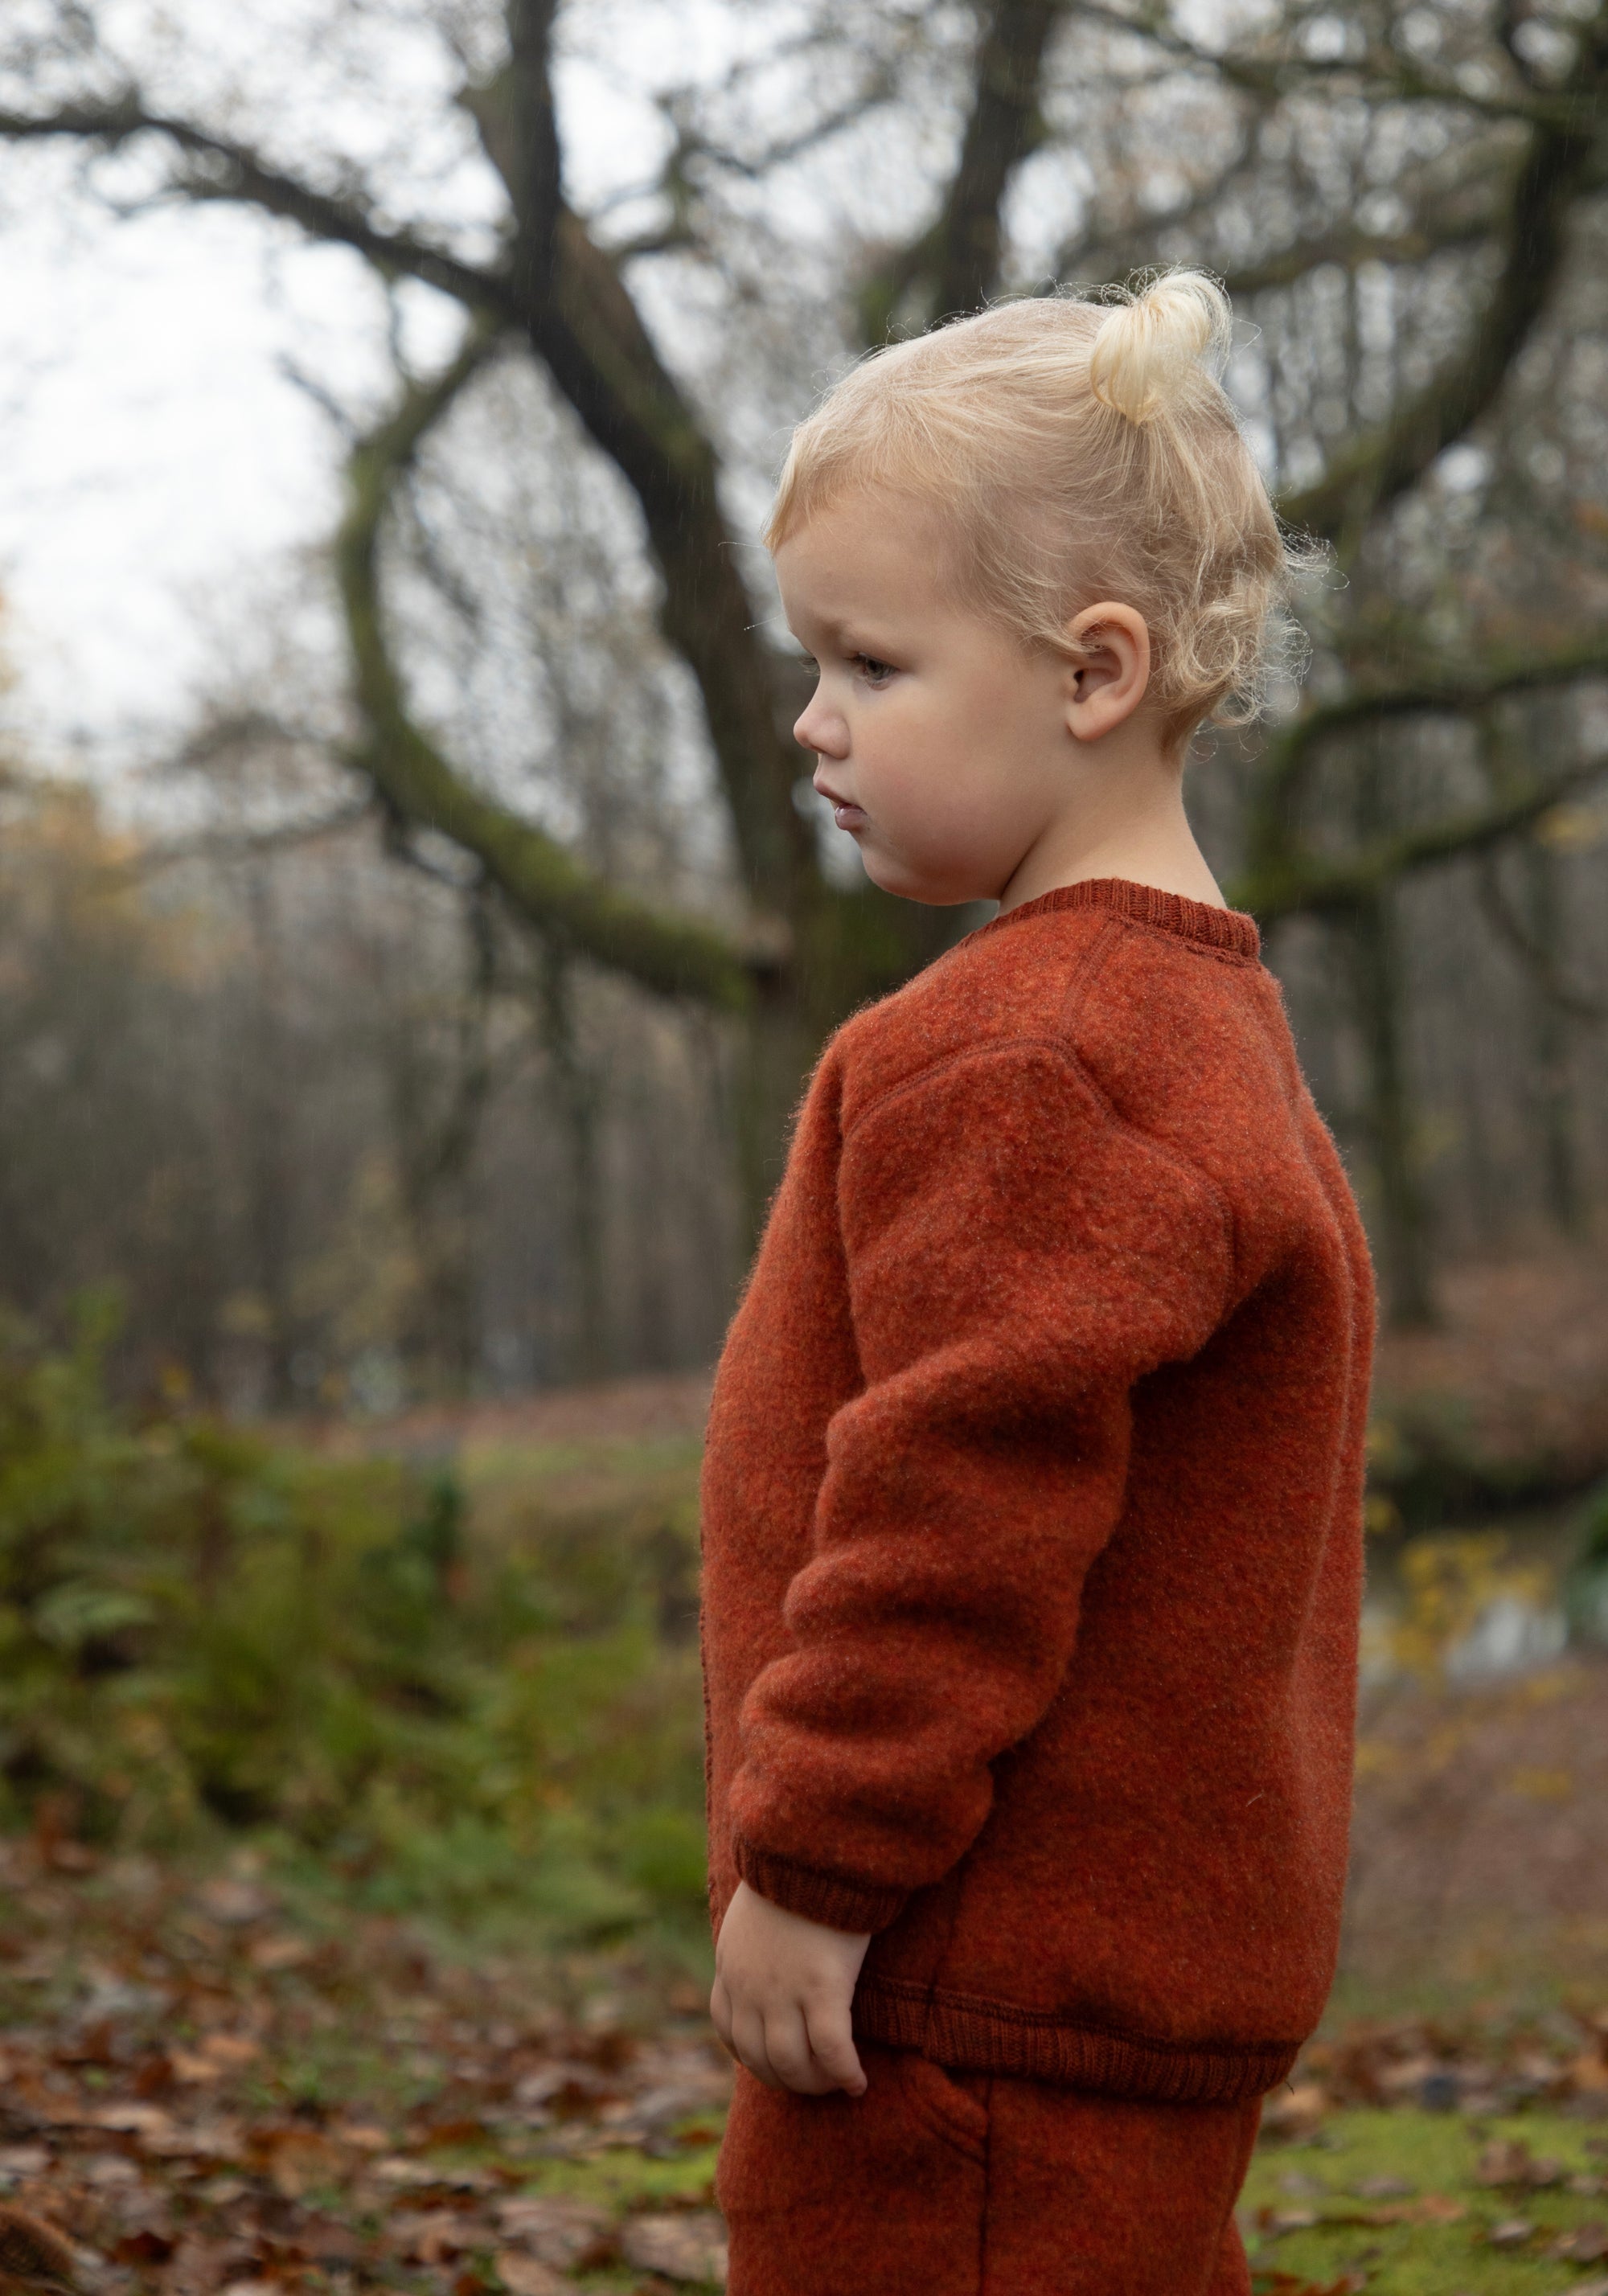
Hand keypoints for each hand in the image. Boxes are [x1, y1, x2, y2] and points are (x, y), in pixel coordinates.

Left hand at [710, 1881, 870, 2095]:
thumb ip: (755, 1939)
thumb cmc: (795, 1871)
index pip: (730, 2032)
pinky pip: (831, 2050)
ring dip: (815, 2083)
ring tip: (837, 2083)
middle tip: (815, 2083)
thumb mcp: (753, 1909)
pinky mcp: (823, 1987)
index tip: (778, 2063)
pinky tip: (858, 2082)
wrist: (813, 1847)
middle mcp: (751, 1987)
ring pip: (792, 2064)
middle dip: (787, 2080)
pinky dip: (844, 2073)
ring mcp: (784, 1991)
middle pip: (760, 2058)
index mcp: (732, 1965)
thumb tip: (770, 1952)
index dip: (753, 2057)